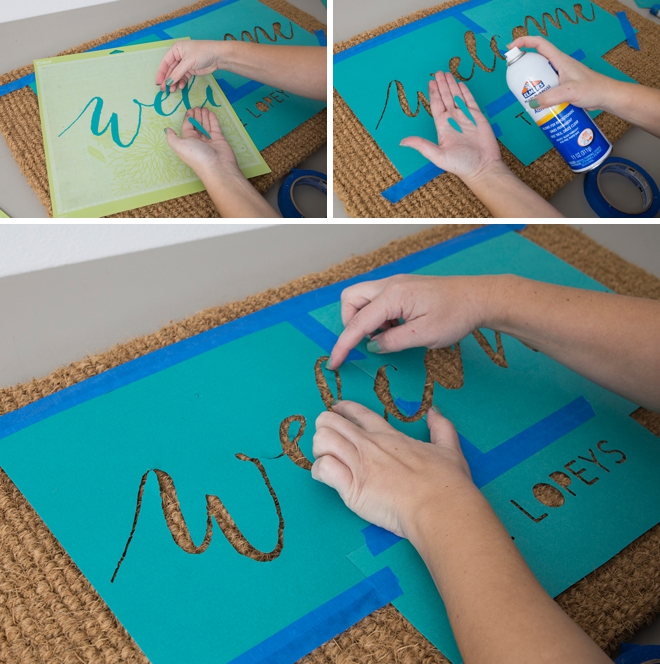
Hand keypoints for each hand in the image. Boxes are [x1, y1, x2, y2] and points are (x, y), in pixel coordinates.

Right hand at [156, 40, 224, 92]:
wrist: (218, 57)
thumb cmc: (202, 53)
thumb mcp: (188, 62)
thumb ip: (177, 73)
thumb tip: (168, 82)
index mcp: (176, 49)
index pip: (165, 62)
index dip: (161, 73)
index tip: (158, 82)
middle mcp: (179, 56)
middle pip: (170, 69)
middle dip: (167, 79)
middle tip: (163, 90)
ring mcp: (185, 64)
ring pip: (176, 74)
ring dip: (174, 82)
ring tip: (172, 91)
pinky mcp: (191, 70)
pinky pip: (183, 77)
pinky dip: (181, 82)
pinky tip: (180, 87)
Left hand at [165, 107, 240, 180]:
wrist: (217, 166)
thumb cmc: (197, 156)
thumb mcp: (179, 146)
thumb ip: (171, 137)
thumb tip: (167, 130)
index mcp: (187, 141)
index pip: (187, 126)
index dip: (188, 117)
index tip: (190, 109)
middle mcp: (197, 140)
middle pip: (196, 125)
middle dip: (196, 116)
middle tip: (198, 107)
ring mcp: (209, 140)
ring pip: (205, 125)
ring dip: (204, 116)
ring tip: (204, 108)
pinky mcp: (219, 139)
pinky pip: (215, 127)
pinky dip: (213, 120)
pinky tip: (211, 113)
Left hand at [312, 401, 473, 538]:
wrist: (440, 507)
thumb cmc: (446, 482)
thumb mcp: (449, 448)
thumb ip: (441, 428)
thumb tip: (436, 412)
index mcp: (390, 436)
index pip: (359, 414)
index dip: (343, 409)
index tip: (336, 409)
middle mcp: (369, 446)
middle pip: (332, 423)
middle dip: (324, 427)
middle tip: (327, 438)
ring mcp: (359, 464)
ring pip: (322, 441)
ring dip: (319, 448)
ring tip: (325, 457)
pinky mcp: (351, 487)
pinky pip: (323, 469)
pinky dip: (319, 471)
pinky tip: (325, 476)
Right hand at [327, 275, 496, 368]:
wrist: (479, 297)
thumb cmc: (456, 315)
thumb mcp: (424, 336)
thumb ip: (393, 342)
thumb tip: (372, 346)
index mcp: (393, 296)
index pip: (357, 323)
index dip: (343, 345)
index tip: (334, 363)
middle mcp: (389, 285)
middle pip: (350, 300)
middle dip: (351, 323)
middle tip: (369, 342)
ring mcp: (396, 283)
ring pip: (362, 299)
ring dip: (366, 320)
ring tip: (390, 336)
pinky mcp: (402, 288)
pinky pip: (377, 300)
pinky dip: (379, 317)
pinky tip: (398, 328)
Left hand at [400, 71, 502, 181]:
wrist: (482, 167)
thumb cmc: (460, 164)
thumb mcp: (437, 155)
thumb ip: (421, 145)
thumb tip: (402, 142)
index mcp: (443, 127)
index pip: (437, 106)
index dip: (433, 94)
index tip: (430, 82)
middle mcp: (453, 120)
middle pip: (446, 98)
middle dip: (442, 85)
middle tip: (438, 72)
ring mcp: (465, 118)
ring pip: (457, 97)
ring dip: (452, 85)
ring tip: (447, 74)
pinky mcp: (477, 117)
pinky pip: (470, 101)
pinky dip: (465, 92)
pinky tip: (460, 84)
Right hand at [508, 36, 615, 111]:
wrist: (606, 96)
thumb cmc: (594, 89)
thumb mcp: (570, 92)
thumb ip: (550, 97)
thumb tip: (532, 102)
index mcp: (560, 60)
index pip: (539, 45)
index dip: (524, 43)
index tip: (511, 49)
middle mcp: (558, 66)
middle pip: (536, 62)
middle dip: (523, 69)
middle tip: (516, 81)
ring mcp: (560, 76)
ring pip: (540, 77)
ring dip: (531, 85)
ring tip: (526, 96)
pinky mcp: (562, 87)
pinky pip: (546, 88)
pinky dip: (539, 95)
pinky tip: (538, 105)